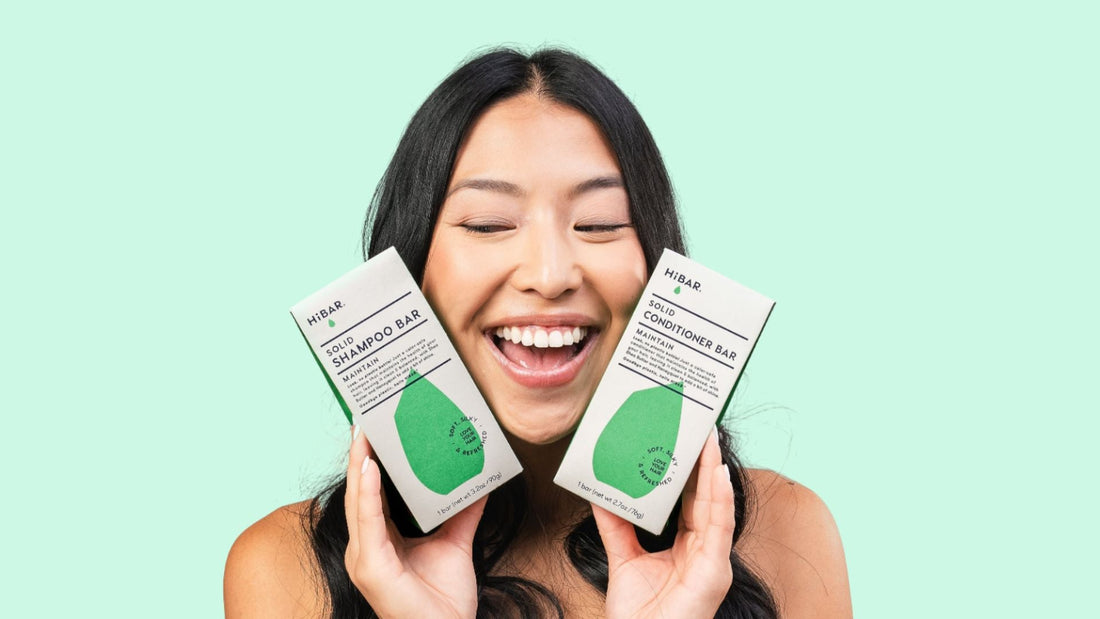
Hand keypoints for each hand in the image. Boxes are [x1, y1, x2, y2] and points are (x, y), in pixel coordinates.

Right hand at [344, 426, 486, 618]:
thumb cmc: (443, 601)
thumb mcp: (455, 544)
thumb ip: (463, 513)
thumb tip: (480, 482)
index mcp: (379, 541)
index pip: (370, 493)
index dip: (369, 463)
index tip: (373, 431)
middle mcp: (365, 547)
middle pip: (359, 492)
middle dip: (359, 455)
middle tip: (365, 420)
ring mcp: (363, 557)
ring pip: (357, 500)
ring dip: (358, 465)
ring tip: (363, 433)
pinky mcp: (370, 566)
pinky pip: (367, 521)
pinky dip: (367, 492)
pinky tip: (368, 467)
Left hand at [592, 431, 734, 618]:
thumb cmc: (639, 616)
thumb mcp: (623, 559)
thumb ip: (615, 526)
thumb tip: (599, 493)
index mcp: (688, 547)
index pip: (693, 501)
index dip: (691, 471)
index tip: (685, 440)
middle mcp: (705, 551)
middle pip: (708, 498)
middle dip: (705, 462)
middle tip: (700, 428)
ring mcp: (714, 561)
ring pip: (718, 506)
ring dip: (715, 471)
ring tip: (709, 441)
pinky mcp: (715, 571)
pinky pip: (721, 528)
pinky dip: (722, 499)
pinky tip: (719, 475)